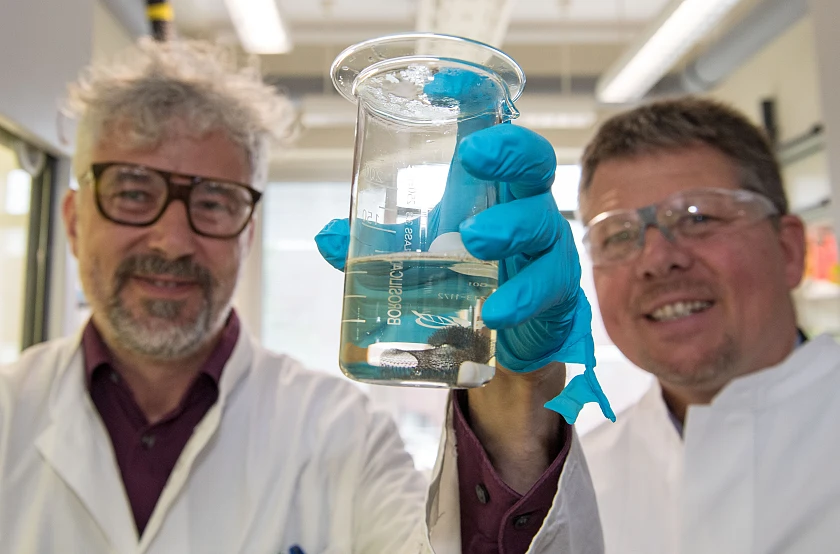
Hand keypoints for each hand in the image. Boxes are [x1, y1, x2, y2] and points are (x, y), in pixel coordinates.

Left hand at [315, 76, 613, 423]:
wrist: (509, 333)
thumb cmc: (468, 273)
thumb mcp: (421, 252)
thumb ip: (377, 245)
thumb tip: (327, 237)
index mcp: (488, 185)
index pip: (490, 127)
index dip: (471, 97)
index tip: (437, 88)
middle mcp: (523, 204)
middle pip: (534, 161)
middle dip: (508, 151)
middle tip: (471, 157)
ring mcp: (546, 244)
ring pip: (543, 221)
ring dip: (509, 226)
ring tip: (474, 240)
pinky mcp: (557, 288)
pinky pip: (549, 284)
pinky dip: (521, 296)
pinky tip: (494, 311)